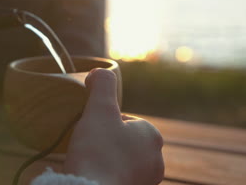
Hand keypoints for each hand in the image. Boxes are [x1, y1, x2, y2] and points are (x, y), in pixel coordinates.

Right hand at [64, 69, 163, 184]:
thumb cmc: (98, 152)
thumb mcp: (100, 109)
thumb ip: (102, 84)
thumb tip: (100, 72)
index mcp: (152, 136)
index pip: (123, 120)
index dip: (102, 122)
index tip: (92, 132)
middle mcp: (156, 160)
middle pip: (122, 141)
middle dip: (105, 142)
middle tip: (89, 147)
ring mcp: (146, 181)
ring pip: (121, 161)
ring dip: (106, 160)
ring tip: (91, 163)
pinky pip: (119, 178)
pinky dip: (107, 176)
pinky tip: (95, 176)